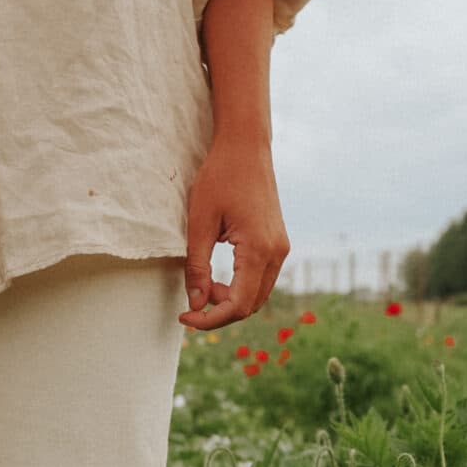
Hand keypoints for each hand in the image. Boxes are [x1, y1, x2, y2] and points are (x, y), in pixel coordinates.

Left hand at [180, 133, 288, 330]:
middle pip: (251, 306)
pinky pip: (262, 279)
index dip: (210, 319)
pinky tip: (220, 276)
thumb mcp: (199, 224)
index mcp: (258, 249)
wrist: (246, 147)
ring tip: (205, 285)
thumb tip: (196, 305)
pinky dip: (241, 287)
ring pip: (258, 295)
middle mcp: (276, 253)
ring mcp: (281, 248)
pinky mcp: (278, 243)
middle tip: (191, 302)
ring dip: (231, 300)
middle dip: (220, 312)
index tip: (185, 317)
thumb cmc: (220, 177)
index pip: (237, 305)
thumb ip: (197, 268)